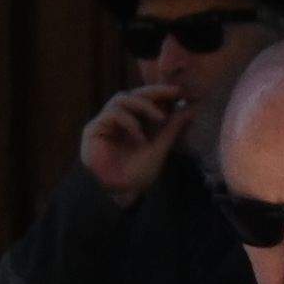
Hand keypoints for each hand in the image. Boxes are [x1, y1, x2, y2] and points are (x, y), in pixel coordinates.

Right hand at [80, 80, 190, 201]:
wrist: (120, 192)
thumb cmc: (138, 173)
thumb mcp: (160, 148)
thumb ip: (172, 129)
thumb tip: (190, 110)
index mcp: (136, 122)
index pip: (147, 100)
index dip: (162, 93)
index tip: (182, 91)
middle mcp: (120, 120)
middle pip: (134, 94)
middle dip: (155, 91)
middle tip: (174, 92)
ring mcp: (106, 123)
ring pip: (122, 99)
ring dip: (143, 105)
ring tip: (160, 118)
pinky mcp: (94, 129)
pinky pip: (112, 114)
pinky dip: (129, 122)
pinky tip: (140, 137)